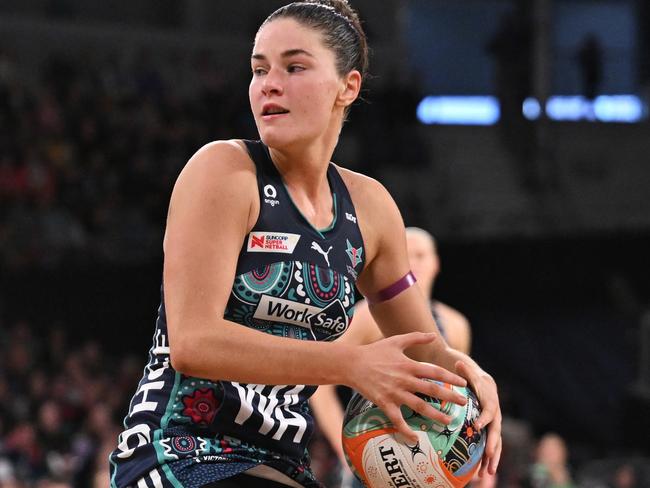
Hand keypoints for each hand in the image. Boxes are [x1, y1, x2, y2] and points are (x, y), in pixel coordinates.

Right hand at [349, 332, 468, 443]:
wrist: (352, 364)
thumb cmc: (374, 351)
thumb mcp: (396, 341)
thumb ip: (416, 337)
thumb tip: (434, 335)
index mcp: (408, 365)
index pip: (434, 372)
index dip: (450, 378)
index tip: (463, 384)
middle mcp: (404, 380)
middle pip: (431, 390)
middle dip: (449, 397)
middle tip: (463, 403)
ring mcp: (394, 393)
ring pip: (419, 406)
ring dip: (435, 415)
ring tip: (448, 421)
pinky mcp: (384, 403)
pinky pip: (397, 420)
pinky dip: (405, 430)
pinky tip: (415, 439)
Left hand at [455, 361, 501, 476]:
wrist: (473, 376)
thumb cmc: (466, 372)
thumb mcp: (465, 367)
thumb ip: (465, 369)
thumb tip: (459, 363)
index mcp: (490, 398)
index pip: (490, 410)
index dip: (485, 418)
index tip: (477, 426)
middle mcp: (494, 412)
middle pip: (496, 431)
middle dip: (493, 446)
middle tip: (489, 459)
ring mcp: (492, 422)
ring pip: (494, 442)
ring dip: (492, 458)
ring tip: (487, 474)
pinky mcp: (486, 428)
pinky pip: (487, 444)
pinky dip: (485, 458)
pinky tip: (480, 473)